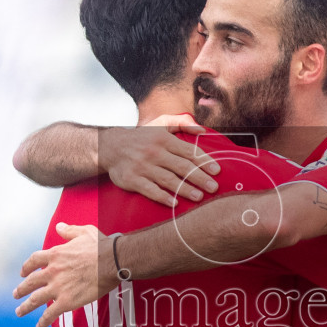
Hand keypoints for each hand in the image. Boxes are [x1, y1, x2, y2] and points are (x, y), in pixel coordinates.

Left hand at [13, 223, 113, 326]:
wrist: (111, 262)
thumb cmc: (100, 246)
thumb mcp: (83, 232)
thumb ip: (69, 231)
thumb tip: (59, 226)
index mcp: (55, 255)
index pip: (34, 261)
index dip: (26, 267)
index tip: (22, 273)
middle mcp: (52, 271)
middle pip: (31, 282)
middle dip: (21, 289)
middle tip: (15, 294)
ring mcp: (57, 287)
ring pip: (36, 299)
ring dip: (26, 307)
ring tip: (19, 312)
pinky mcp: (66, 302)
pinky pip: (50, 314)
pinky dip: (43, 321)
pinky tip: (39, 326)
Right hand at [100, 117, 219, 207]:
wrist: (110, 147)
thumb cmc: (140, 137)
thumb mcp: (159, 124)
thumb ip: (181, 123)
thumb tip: (202, 130)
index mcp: (163, 139)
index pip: (188, 151)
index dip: (204, 161)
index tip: (216, 171)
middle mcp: (154, 152)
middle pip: (181, 167)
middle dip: (199, 177)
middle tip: (214, 187)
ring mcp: (143, 167)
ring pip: (168, 180)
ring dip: (185, 189)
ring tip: (200, 197)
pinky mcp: (132, 180)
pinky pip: (150, 190)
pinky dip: (162, 197)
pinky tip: (175, 203)